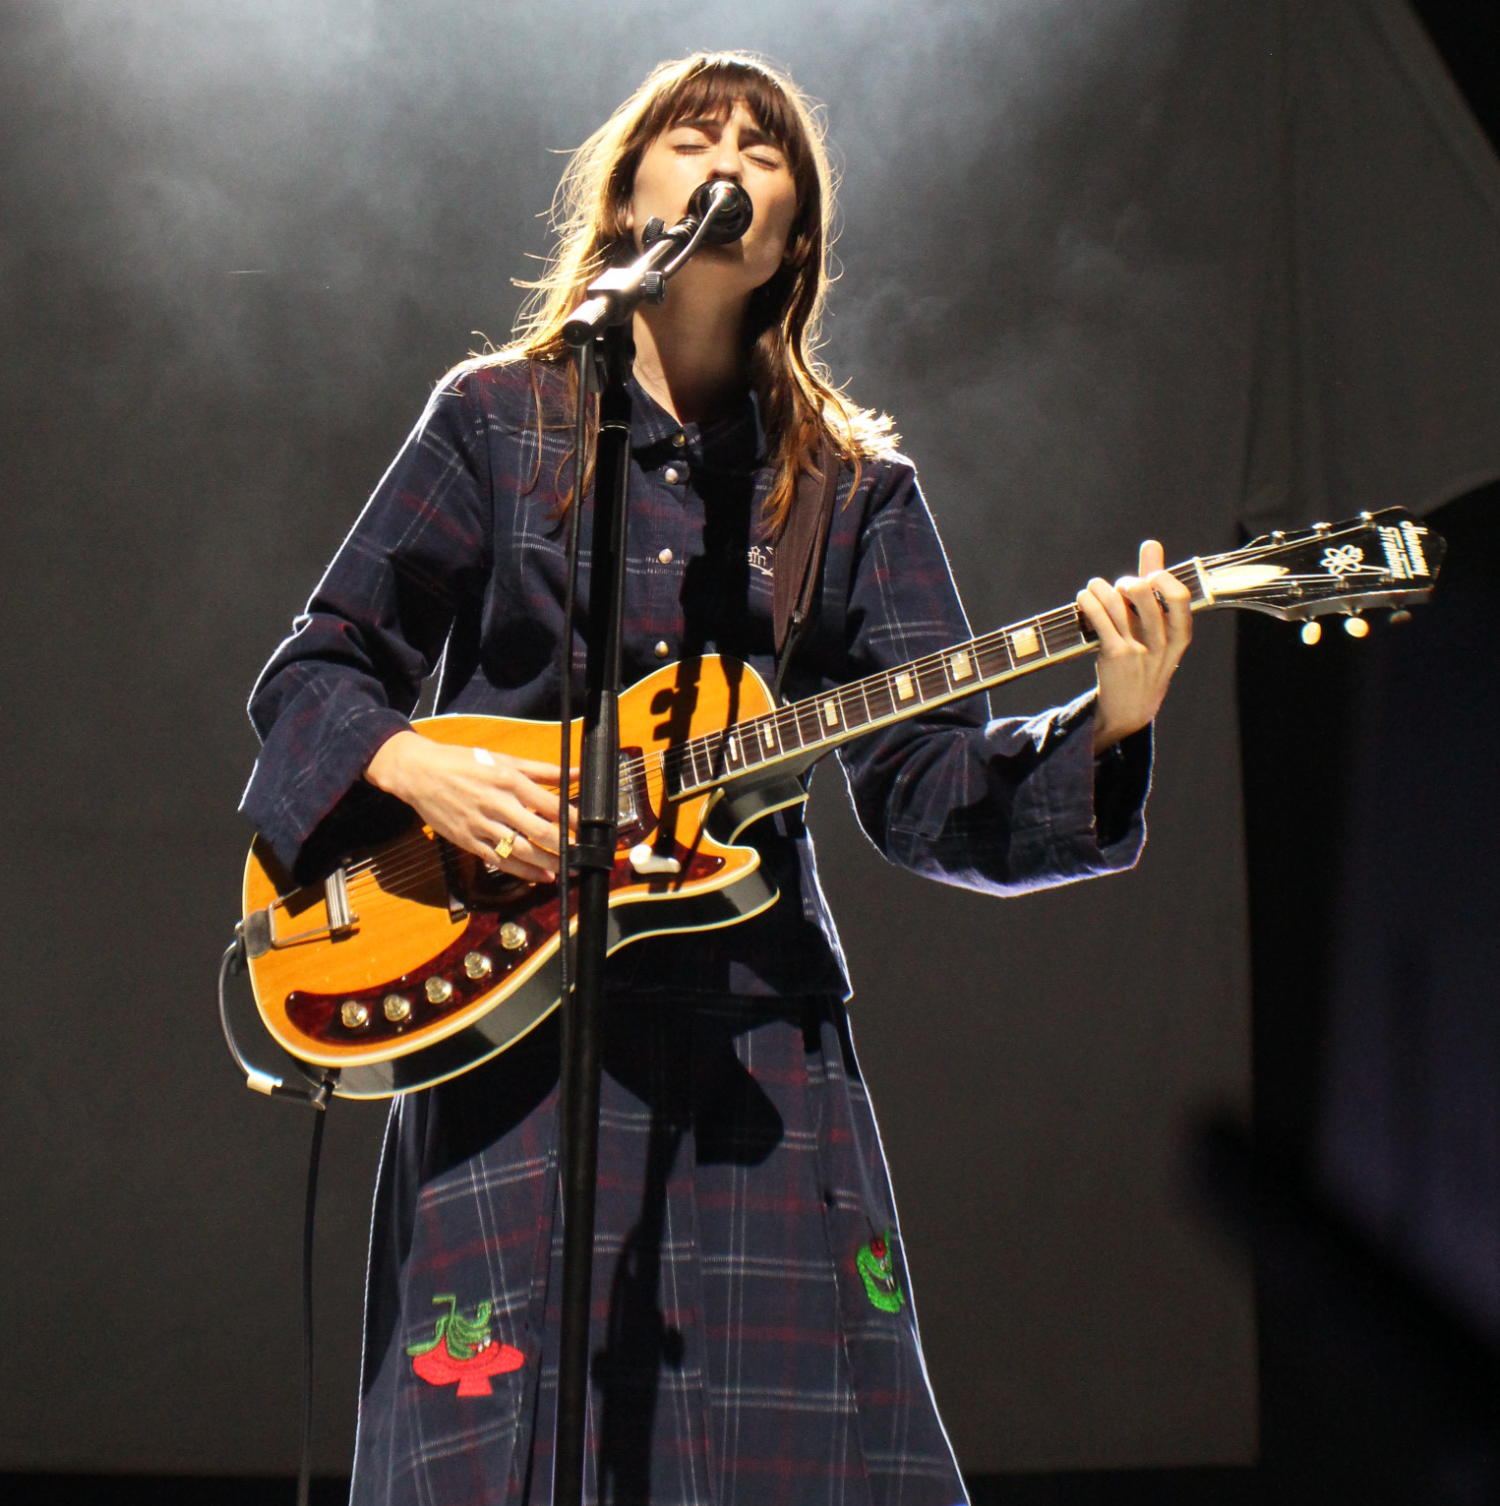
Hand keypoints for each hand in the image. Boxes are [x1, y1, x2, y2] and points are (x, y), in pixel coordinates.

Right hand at [364, 730, 574, 882]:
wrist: (419, 773)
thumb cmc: (463, 763)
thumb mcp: (504, 760)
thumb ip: (542, 770)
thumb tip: (576, 772)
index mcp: (508, 780)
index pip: (549, 803)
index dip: (572, 818)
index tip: (587, 828)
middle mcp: (496, 803)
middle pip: (538, 830)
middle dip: (564, 846)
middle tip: (582, 854)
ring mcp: (481, 825)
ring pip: (521, 850)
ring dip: (548, 863)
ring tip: (567, 870)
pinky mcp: (468, 841)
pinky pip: (500, 861)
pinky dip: (523, 872)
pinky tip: (541, 877)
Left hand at [1076, 539, 1191, 753]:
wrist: (1131, 709)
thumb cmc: (1145, 660)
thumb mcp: (1158, 631)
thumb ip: (1155, 588)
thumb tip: (1151, 545)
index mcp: (1180, 636)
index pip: (1181, 597)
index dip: (1162, 578)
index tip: (1149, 575)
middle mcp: (1162, 643)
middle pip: (1145, 596)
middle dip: (1127, 583)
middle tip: (1118, 587)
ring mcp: (1138, 651)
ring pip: (1117, 606)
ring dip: (1100, 588)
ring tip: (1093, 587)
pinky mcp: (1114, 657)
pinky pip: (1100, 621)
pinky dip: (1089, 603)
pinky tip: (1084, 598)